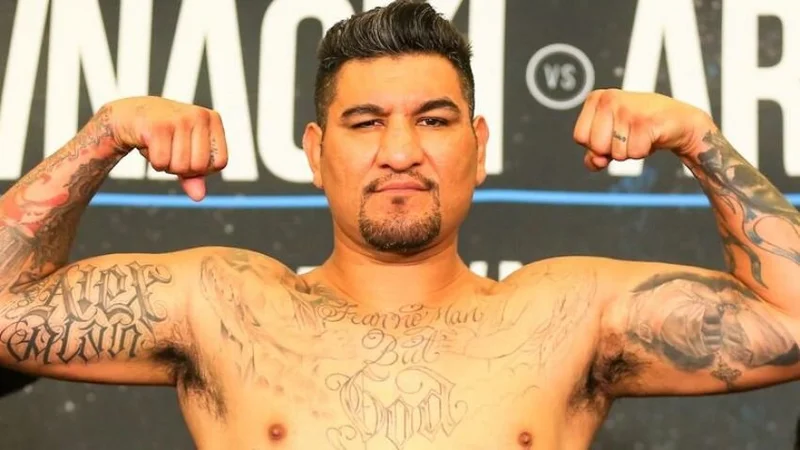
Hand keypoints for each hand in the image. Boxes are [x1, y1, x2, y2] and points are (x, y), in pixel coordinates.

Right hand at [104, 96, 228, 200]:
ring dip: (166, 165)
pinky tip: (150, 145)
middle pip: (200, 167)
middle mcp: (200, 116)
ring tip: (160, 146)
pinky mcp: (158, 127)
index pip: (220, 162)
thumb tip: (199, 196)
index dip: (203, 168)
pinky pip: (162, 162)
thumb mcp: (185, 152)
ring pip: (180, 166)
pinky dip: (154, 162)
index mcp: (212, 120)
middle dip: (182, 168)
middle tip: (170, 150)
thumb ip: (196, 175)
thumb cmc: (165, 134)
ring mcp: (180, 119)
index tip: (189, 155)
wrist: (131, 114)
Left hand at [572, 89, 714, 170]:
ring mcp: (627, 108)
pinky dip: (644, 151)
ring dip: (630, 151)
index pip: (579, 137)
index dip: (596, 145)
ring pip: (615, 152)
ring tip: (641, 134)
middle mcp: (609, 99)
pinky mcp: (644, 121)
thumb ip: (594, 153)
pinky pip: (634, 153)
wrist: (679, 121)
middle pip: (595, 146)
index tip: (613, 134)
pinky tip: (651, 136)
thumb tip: (595, 162)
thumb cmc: (642, 127)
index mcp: (596, 98)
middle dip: (613, 149)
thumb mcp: (611, 137)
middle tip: (630, 135)